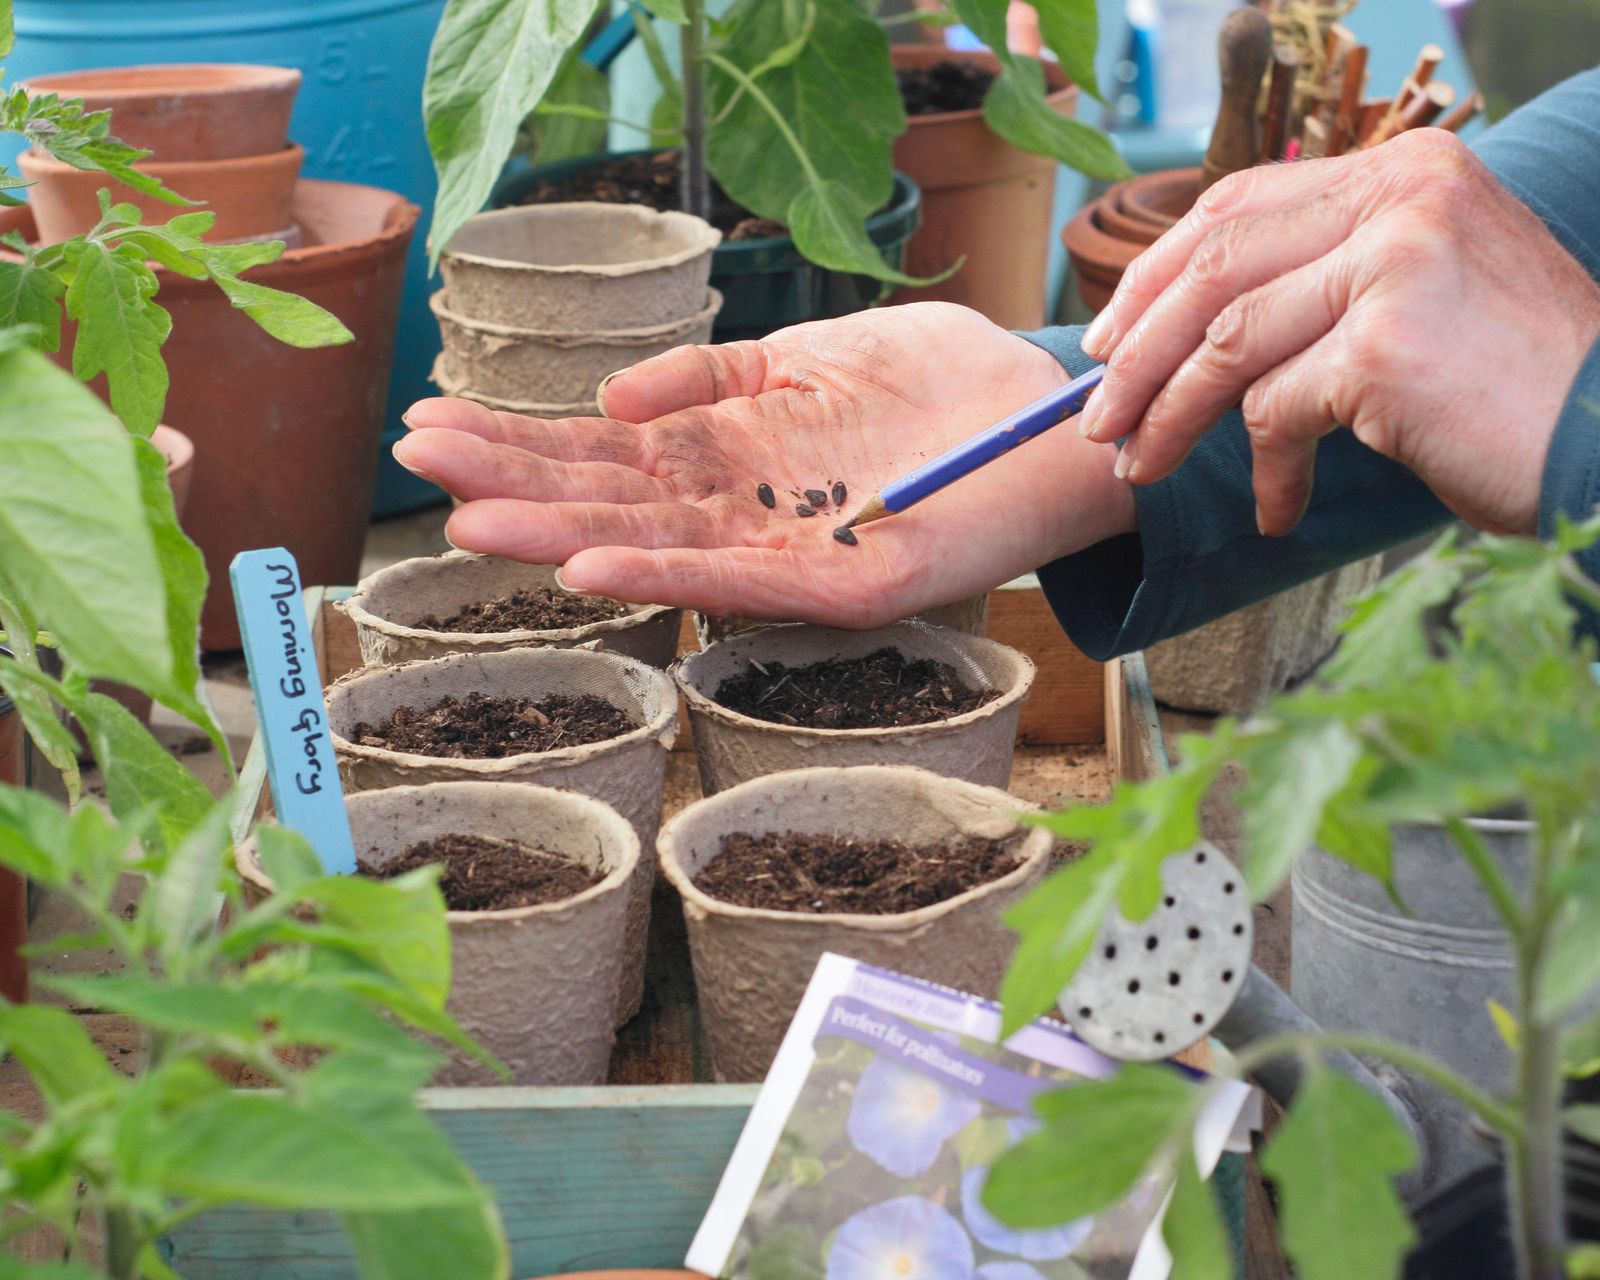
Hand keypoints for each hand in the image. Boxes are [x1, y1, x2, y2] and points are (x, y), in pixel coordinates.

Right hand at [395, 303, 1133, 626]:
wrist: (1048, 413)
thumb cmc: (937, 380)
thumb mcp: (813, 353)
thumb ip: (716, 375)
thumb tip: (614, 395)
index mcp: (732, 450)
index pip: (606, 447)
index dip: (520, 437)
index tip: (432, 421)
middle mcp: (746, 505)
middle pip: (611, 496)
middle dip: (512, 480)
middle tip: (416, 464)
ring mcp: (790, 550)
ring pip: (656, 544)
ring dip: (562, 535)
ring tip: (470, 523)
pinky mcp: (847, 587)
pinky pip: (743, 583)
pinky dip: (664, 575)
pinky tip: (587, 569)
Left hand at [1076, 128, 1599, 536]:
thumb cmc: (1516, 387)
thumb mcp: (1422, 298)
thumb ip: (1329, 282)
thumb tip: (1194, 326)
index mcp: (1405, 170)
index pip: (1237, 207)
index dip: (1154, 274)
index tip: (1108, 338)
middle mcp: (1401, 194)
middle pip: (1212, 269)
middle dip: (1136, 353)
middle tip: (1099, 418)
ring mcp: (1395, 262)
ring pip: (1226, 343)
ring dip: (1169, 418)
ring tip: (1144, 470)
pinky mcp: (1387, 344)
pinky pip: (1279, 413)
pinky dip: (1266, 471)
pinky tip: (1278, 512)